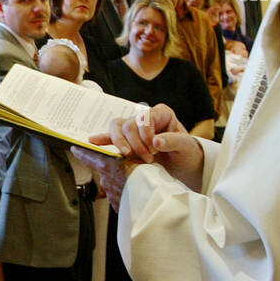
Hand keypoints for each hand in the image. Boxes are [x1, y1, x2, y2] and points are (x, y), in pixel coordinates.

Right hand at [72, 104, 204, 207]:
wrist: (184, 166)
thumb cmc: (187, 153)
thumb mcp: (187, 146)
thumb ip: (174, 141)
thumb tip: (157, 141)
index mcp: (161, 114)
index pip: (145, 117)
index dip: (146, 133)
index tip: (155, 149)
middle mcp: (145, 118)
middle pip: (129, 123)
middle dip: (135, 143)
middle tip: (147, 158)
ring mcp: (134, 130)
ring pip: (117, 128)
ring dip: (119, 143)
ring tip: (126, 155)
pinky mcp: (127, 142)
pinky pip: (110, 138)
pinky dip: (101, 139)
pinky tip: (92, 142)